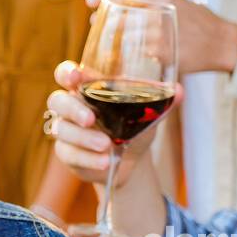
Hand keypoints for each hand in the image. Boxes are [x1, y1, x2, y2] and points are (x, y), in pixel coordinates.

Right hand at [45, 60, 183, 185]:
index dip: (67, 73)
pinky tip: (104, 162)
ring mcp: (66, 131)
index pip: (66, 74)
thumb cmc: (134, 127)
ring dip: (84, 138)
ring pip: (62, 130)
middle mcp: (71, 107)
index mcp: (87, 89)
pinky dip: (87, 158)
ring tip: (106, 146)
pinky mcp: (67, 153)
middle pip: (57, 100)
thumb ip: (162, 101)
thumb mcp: (148, 114)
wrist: (132, 161)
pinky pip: (69, 154)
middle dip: (73, 108)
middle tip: (90, 118)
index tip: (76, 77)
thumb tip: (179, 90)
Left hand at [87, 0, 236, 74]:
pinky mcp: (163, 52)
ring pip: (127, 34)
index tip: (89, 0)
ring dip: (114, 38)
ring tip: (107, 40)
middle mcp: (161, 10)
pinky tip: (125, 55)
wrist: (225, 44)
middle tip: (95, 23)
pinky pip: (138, 51)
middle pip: (122, 12)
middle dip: (105, 19)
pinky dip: (130, 53)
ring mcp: (161, 32)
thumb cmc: (202, 22)